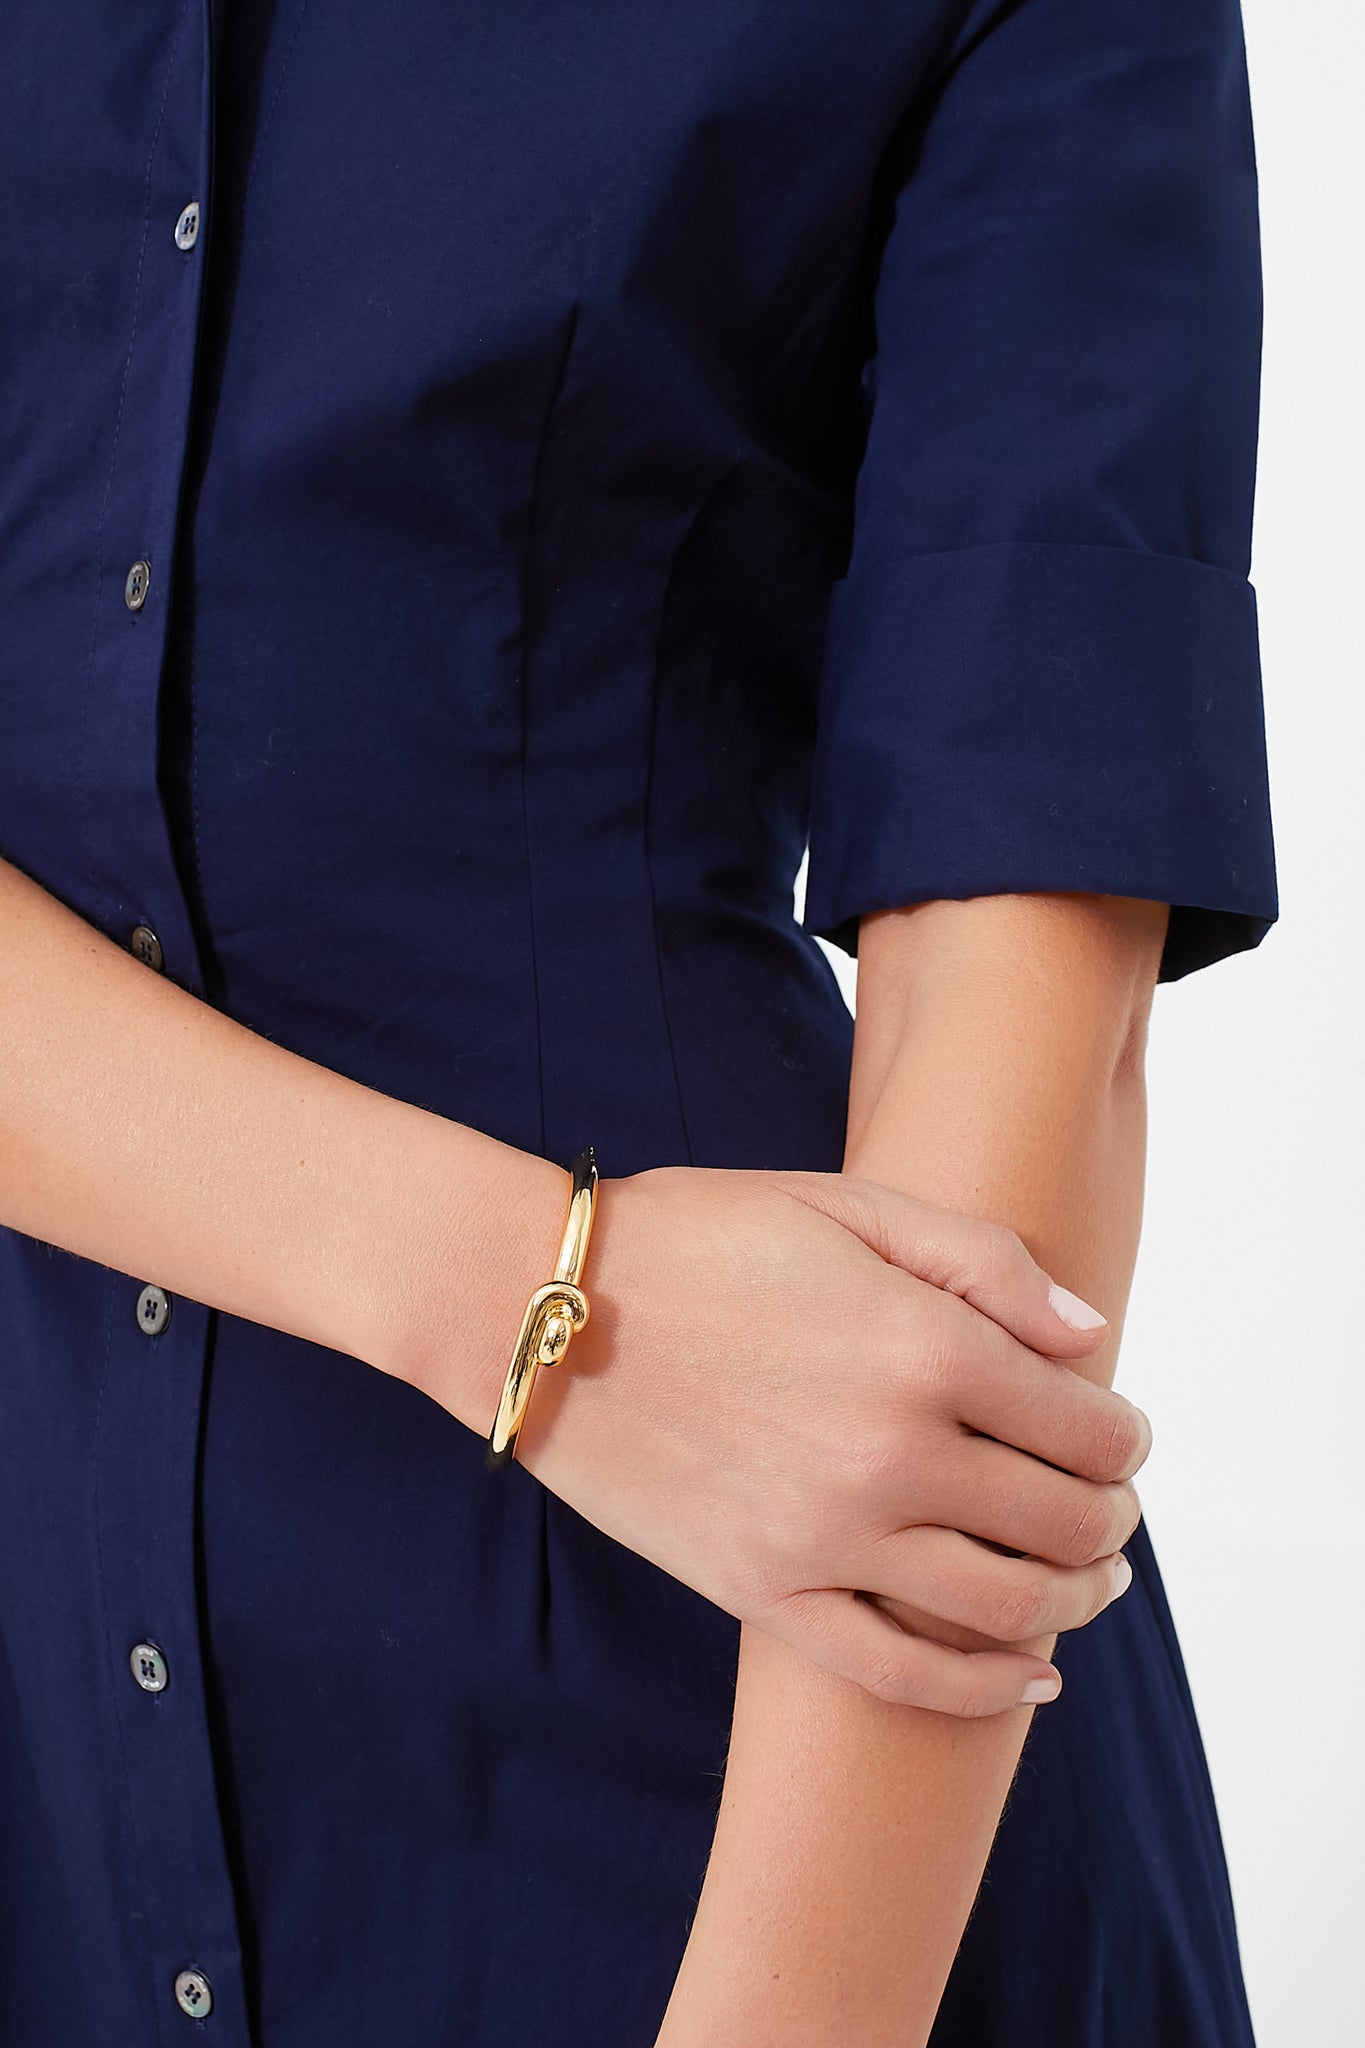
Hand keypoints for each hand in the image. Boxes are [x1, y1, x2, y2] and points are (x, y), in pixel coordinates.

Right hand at [511, 1165, 1148, 1716]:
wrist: (538, 1308)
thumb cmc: (696, 1236)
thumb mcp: (846, 1205)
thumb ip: (983, 1262)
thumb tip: (1091, 1338)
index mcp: (926, 1347)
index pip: (1089, 1425)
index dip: (1124, 1435)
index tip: (1116, 1431)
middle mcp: (892, 1454)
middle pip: (1065, 1521)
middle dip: (1110, 1515)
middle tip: (1106, 1502)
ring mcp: (826, 1537)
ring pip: (1006, 1608)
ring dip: (1075, 1600)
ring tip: (1087, 1580)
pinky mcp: (764, 1592)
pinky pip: (901, 1672)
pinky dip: (986, 1689)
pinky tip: (1030, 1679)